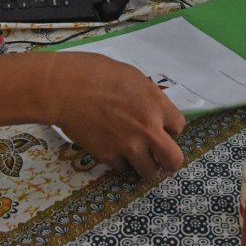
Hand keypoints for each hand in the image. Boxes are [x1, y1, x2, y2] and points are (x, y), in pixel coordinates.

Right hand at [46, 52, 185, 179]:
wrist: (66, 88)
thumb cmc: (97, 73)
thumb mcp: (133, 77)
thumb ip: (149, 97)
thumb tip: (153, 109)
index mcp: (157, 105)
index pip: (179, 127)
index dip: (169, 128)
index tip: (160, 127)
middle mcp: (148, 130)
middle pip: (174, 160)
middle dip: (168, 160)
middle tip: (159, 155)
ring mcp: (129, 146)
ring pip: (149, 172)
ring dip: (144, 164)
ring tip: (134, 155)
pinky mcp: (108, 156)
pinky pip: (121, 168)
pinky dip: (118, 161)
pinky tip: (111, 148)